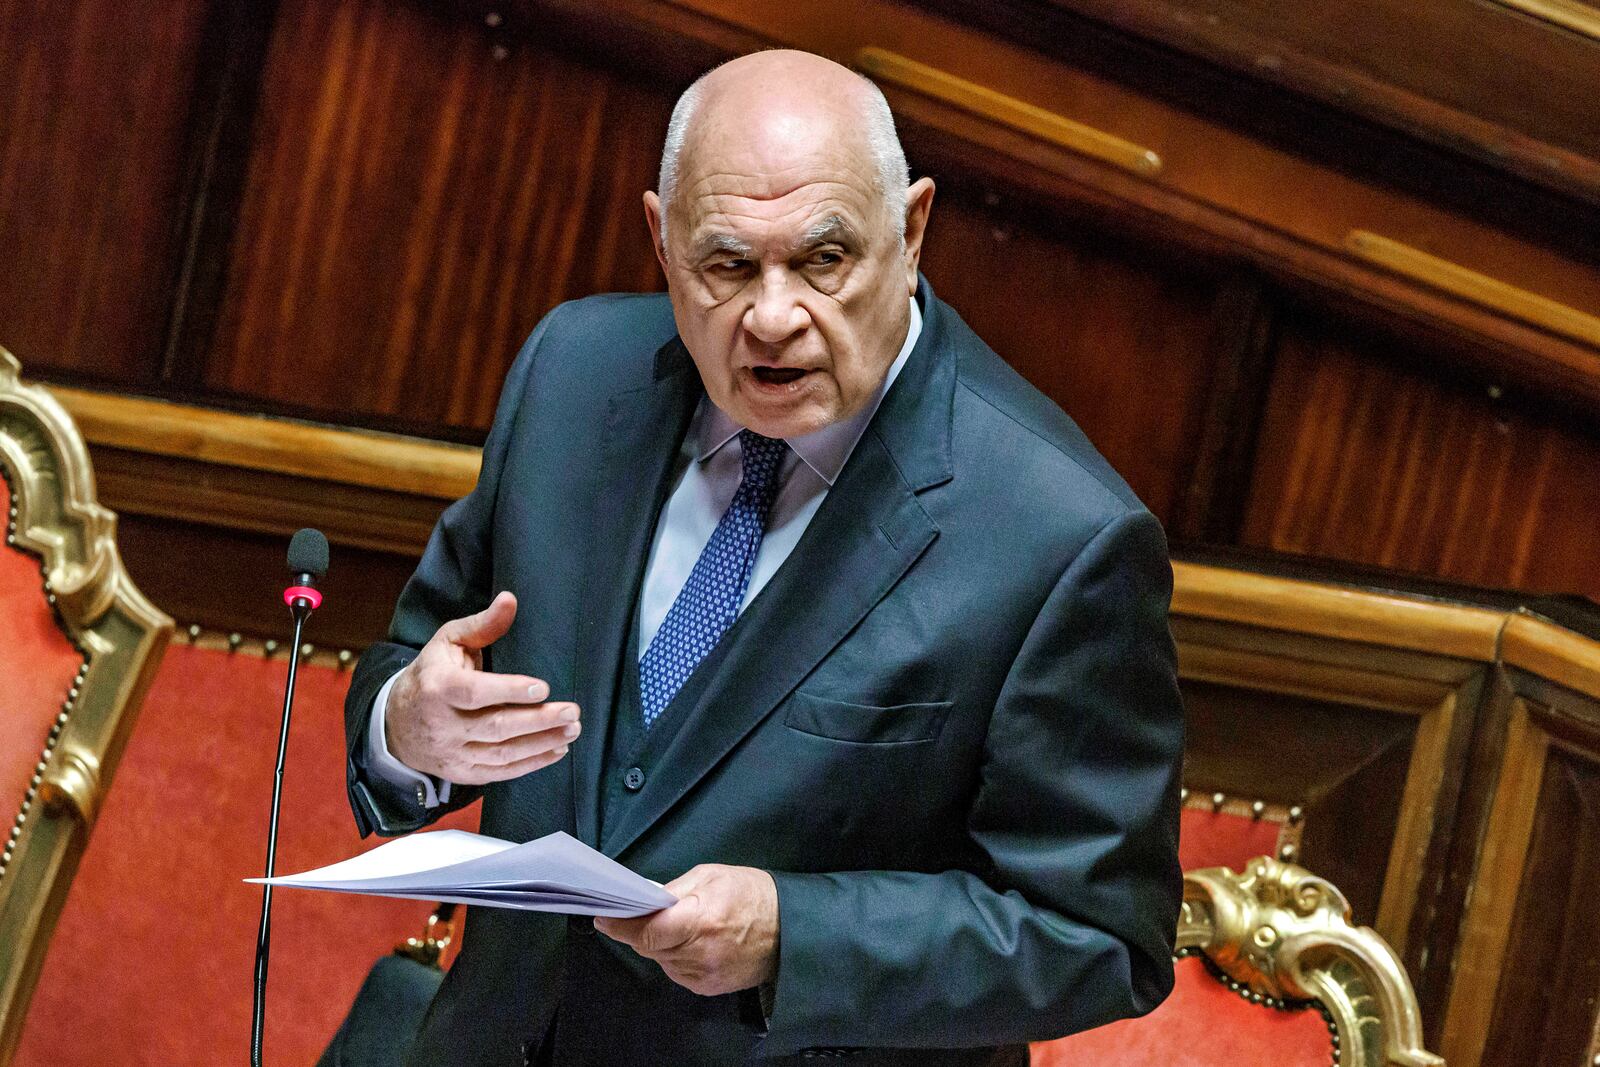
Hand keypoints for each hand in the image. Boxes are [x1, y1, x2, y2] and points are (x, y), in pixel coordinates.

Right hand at [385, 591, 579, 784]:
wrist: (395, 724)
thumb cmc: (431, 674)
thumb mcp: (448, 642)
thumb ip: (482, 624)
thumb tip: (510, 600)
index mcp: (438, 688)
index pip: (475, 693)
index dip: (509, 691)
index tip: (543, 687)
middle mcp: (443, 725)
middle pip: (496, 727)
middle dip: (538, 721)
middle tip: (572, 712)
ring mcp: (453, 753)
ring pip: (502, 754)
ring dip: (542, 743)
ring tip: (572, 730)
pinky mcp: (462, 772)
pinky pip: (500, 773)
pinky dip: (531, 764)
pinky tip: (557, 750)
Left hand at [594, 865, 778, 996]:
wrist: (790, 929)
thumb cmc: (752, 894)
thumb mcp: (712, 876)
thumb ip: (674, 891)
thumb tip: (643, 902)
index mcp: (701, 920)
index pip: (647, 932)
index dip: (621, 925)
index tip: (604, 917)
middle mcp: (701, 952)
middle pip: (649, 947)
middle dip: (639, 930)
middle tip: (638, 913)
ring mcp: (705, 974)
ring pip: (661, 960)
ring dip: (659, 944)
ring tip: (677, 925)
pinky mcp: (708, 988)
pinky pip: (676, 972)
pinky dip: (675, 957)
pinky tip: (690, 942)